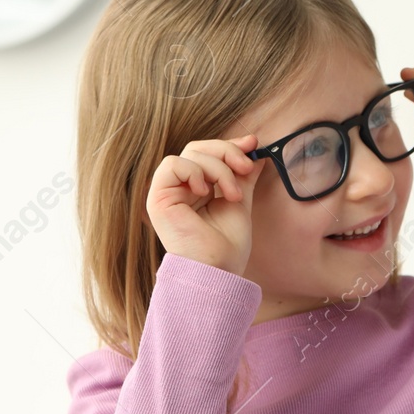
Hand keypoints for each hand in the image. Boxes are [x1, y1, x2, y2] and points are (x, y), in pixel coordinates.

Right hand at [145, 135, 266, 275]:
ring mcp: (168, 192)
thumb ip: (243, 176)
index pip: (208, 153)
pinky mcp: (158, 198)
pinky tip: (206, 192)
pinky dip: (195, 172)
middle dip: (227, 152)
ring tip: (231, 195)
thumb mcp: (240, 201)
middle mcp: (180, 188)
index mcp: (197, 188)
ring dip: (218, 169)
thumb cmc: (227, 244)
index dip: (230, 145)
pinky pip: (173, 165)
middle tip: (246, 168)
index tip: (253, 144)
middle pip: (199, 148)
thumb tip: (256, 151)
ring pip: (191, 154)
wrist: (218, 269)